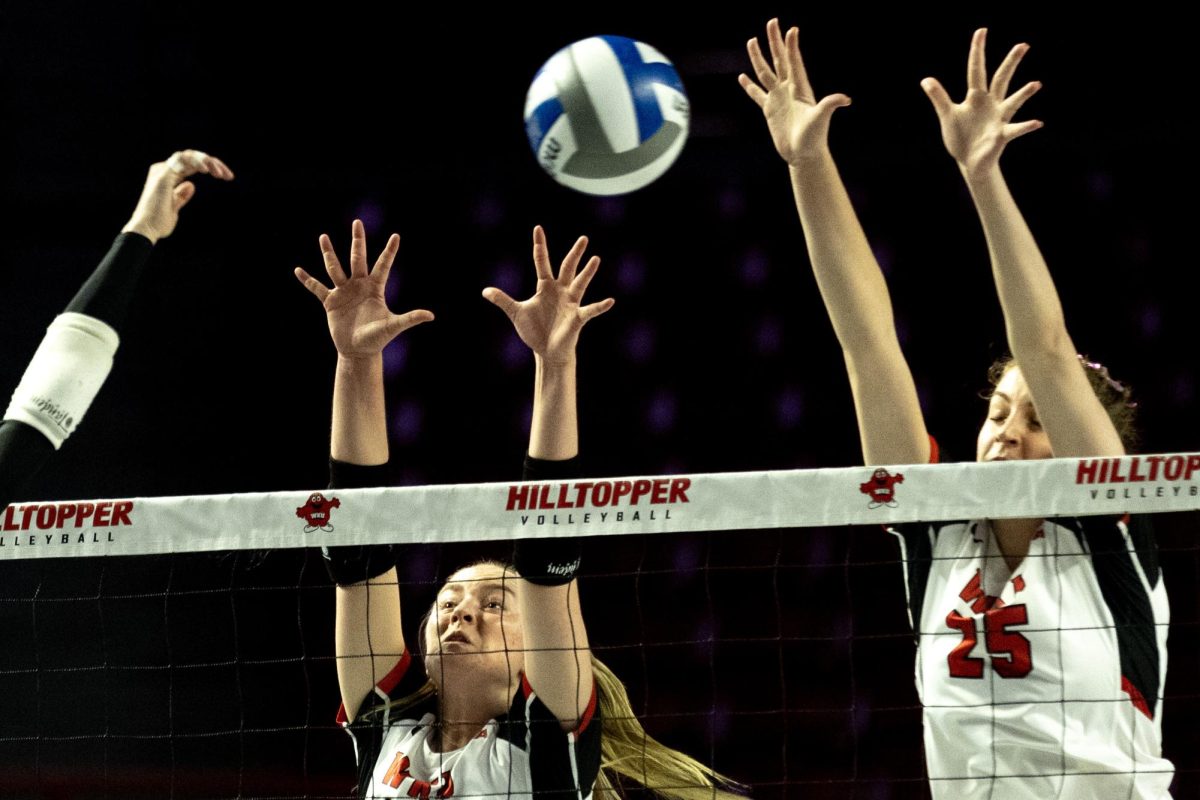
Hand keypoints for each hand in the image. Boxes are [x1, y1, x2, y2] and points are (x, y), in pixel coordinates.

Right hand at [121, 150, 233, 243]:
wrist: (146, 230)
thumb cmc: (158, 223)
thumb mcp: (174, 208)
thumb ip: (181, 196)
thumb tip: (191, 185)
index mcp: (167, 177)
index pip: (192, 165)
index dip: (211, 166)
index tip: (228, 177)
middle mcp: (163, 170)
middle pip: (192, 158)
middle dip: (213, 163)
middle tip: (229, 175)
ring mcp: (162, 171)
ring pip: (189, 155)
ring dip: (208, 162)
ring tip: (221, 174)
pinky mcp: (163, 176)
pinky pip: (181, 159)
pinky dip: (196, 162)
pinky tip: (207, 170)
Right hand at [294, 219, 433, 357]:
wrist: (359, 351)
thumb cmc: (377, 339)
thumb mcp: (393, 327)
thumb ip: (410, 318)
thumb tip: (431, 316)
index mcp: (375, 288)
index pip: (383, 265)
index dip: (390, 251)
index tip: (396, 235)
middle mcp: (359, 285)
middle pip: (358, 258)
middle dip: (358, 241)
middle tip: (357, 222)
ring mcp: (343, 292)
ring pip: (335, 268)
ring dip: (329, 253)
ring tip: (323, 236)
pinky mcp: (330, 302)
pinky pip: (317, 288)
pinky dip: (307, 280)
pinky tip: (298, 270)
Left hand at [483, 226, 613, 364]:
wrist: (547, 350)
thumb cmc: (534, 330)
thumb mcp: (516, 313)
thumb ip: (503, 300)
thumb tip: (484, 291)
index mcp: (545, 287)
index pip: (542, 261)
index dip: (539, 245)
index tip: (538, 228)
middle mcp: (561, 291)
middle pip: (568, 267)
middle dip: (575, 253)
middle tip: (584, 238)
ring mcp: (571, 303)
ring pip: (581, 284)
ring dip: (588, 272)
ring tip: (596, 259)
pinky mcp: (577, 317)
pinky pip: (590, 310)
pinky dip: (600, 306)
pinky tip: (610, 301)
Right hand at [737, 18, 850, 164]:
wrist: (803, 154)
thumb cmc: (814, 137)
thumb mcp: (822, 119)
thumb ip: (830, 105)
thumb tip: (845, 99)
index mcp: (800, 88)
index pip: (794, 62)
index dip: (792, 46)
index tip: (791, 30)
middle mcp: (789, 89)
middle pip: (779, 60)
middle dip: (775, 41)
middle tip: (772, 21)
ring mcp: (778, 98)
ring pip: (765, 72)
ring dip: (758, 57)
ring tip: (752, 41)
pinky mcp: (769, 110)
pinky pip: (757, 94)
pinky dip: (749, 86)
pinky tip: (742, 77)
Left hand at [921, 29, 1042, 178]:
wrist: (968, 160)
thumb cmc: (960, 136)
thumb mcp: (947, 115)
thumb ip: (939, 97)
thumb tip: (925, 79)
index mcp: (976, 97)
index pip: (976, 70)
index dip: (977, 51)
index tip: (981, 31)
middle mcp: (991, 104)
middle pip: (1001, 79)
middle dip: (1011, 63)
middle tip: (1023, 45)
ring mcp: (998, 119)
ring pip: (1013, 102)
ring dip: (1024, 93)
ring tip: (1036, 84)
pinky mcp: (1001, 136)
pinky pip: (1016, 130)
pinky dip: (1026, 126)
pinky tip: (1038, 122)